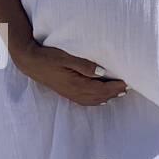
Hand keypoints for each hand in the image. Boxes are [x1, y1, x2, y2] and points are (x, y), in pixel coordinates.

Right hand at [13, 41, 127, 105]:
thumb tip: (103, 73)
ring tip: (119, 93)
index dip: (115, 87)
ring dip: (107, 97)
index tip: (127, 82)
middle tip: (128, 87)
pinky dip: (96, 101)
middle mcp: (74, 92)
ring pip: (93, 100)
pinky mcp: (67, 93)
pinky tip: (102, 99)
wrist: (30, 62)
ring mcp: (70, 94)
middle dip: (114, 93)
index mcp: (76, 84)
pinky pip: (85, 101)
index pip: (101, 89)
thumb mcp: (66, 58)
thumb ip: (84, 66)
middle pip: (99, 96)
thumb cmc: (48, 57)